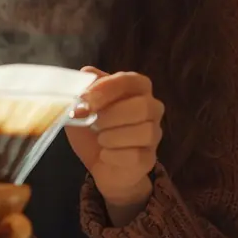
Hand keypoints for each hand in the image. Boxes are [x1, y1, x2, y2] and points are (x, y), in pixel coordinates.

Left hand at [66, 67, 163, 213]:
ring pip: (145, 132)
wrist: (100, 163)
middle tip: (92, 122)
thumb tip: (86, 74)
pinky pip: (137, 155)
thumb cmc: (93, 129)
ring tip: (100, 138)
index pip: (129, 80)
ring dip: (113, 136)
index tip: (84, 100)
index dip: (106, 89)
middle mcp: (152, 108)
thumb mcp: (83, 106)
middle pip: (143, 106)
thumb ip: (86, 88)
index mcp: (136, 88)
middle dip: (112, 114)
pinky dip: (114, 155)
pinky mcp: (150, 158)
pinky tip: (104, 154)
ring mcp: (154, 134)